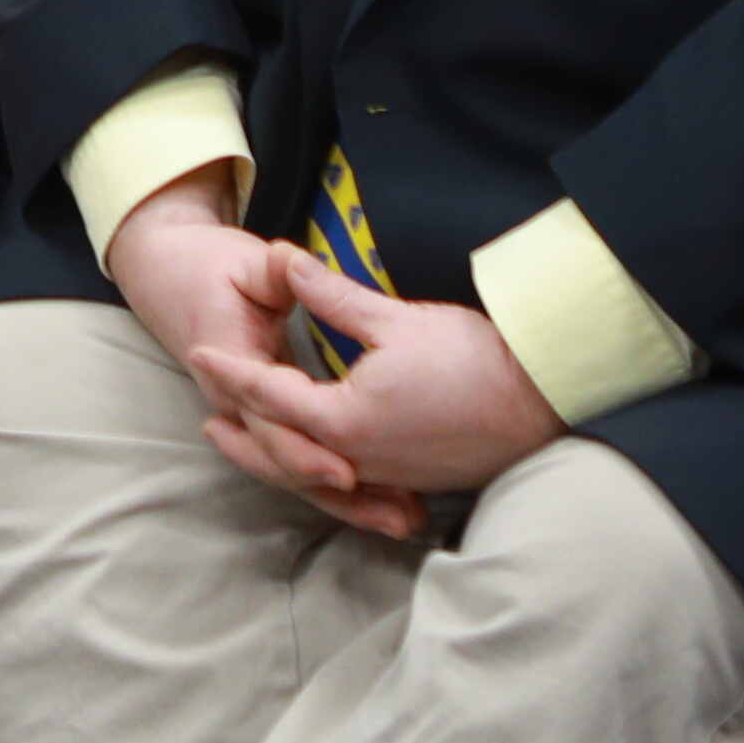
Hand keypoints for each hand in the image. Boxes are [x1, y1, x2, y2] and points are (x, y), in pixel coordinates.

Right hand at [107, 175, 420, 535]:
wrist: (167, 275)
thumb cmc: (208, 269)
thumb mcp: (246, 265)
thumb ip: (275, 271)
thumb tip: (290, 261)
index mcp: (235, 367)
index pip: (272, 422)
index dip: (309, 451)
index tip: (349, 474)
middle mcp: (237, 406)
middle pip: (290, 463)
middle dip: (344, 498)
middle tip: (398, 516)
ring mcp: (249, 419)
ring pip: (298, 474)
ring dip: (351, 504)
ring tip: (405, 524)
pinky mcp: (266, 422)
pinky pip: (300, 464)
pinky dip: (339, 489)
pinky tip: (386, 506)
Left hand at [180, 248, 569, 524]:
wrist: (546, 402)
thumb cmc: (474, 358)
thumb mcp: (394, 319)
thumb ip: (331, 295)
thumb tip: (285, 258)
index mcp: (345, 419)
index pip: (270, 394)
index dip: (230, 371)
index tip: (197, 353)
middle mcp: (359, 458)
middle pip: (283, 450)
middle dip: (244, 435)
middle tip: (207, 417)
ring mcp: (389, 475)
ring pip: (315, 472)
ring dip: (277, 456)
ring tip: (252, 440)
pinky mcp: (414, 480)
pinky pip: (352, 484)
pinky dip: (321, 472)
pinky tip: (321, 460)